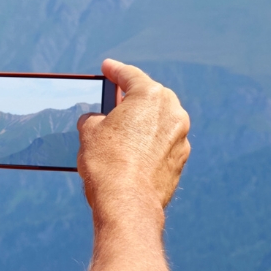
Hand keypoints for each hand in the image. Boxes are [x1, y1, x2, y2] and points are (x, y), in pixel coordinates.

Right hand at [76, 59, 190, 214]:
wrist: (127, 203)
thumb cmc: (107, 163)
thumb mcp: (89, 131)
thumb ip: (94, 118)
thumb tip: (97, 120)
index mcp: (150, 96)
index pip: (130, 76)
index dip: (115, 70)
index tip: (107, 67)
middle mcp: (172, 113)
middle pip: (151, 97)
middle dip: (133, 97)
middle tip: (115, 98)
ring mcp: (181, 138)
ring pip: (160, 122)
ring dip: (143, 123)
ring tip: (123, 130)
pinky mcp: (181, 162)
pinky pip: (163, 144)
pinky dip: (149, 143)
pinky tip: (134, 152)